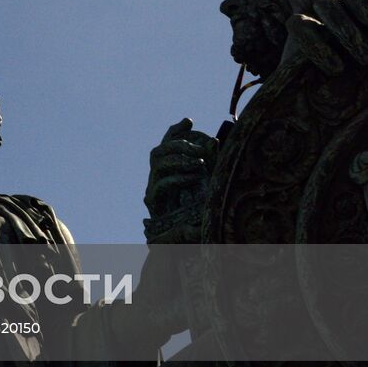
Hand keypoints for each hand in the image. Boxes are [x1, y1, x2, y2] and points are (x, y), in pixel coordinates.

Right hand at [143, 118, 213, 244]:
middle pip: (159, 151)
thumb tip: (214, 141)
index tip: (189, 122)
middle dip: (178, 143)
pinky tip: (194, 177)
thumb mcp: (208, 185)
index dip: (175, 132)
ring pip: (157, 162)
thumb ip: (210, 166)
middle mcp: (157, 178)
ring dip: (179, 158)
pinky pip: (161, 184)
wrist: (186, 244)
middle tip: (200, 148)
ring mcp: (153, 189)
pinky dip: (178, 177)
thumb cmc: (199, 214)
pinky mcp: (154, 203)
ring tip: (200, 163)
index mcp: (169, 171)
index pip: (167, 145)